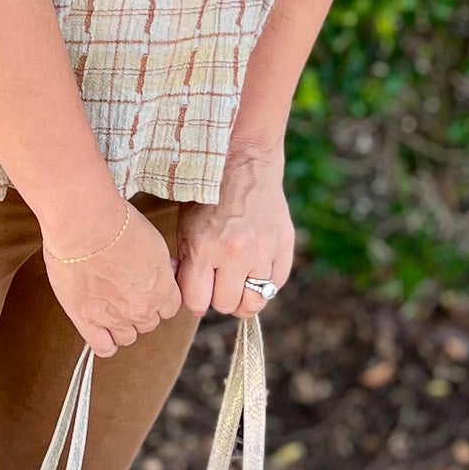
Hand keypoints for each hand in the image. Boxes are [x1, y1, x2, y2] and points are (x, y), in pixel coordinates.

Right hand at [43, 203, 182, 359]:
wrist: (86, 226)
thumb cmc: (118, 224)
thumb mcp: (154, 241)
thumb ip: (160, 266)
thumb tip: (165, 270)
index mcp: (162, 289)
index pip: (169, 308)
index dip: (157, 298)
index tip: (148, 289)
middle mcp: (142, 308)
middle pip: (148, 323)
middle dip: (139, 310)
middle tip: (123, 292)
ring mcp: (114, 318)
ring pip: (127, 337)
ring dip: (121, 326)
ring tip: (108, 307)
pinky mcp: (87, 320)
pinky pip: (102, 346)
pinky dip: (104, 343)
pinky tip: (100, 331)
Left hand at [176, 146, 295, 318]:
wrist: (243, 164)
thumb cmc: (208, 196)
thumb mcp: (185, 227)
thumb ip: (185, 263)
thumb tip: (185, 294)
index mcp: (203, 248)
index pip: (198, 302)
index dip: (196, 300)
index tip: (199, 291)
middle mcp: (234, 253)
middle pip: (226, 305)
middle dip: (220, 298)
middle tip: (219, 282)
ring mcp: (263, 251)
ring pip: (254, 302)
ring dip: (244, 296)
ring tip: (239, 281)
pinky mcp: (284, 246)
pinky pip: (275, 284)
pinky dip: (265, 282)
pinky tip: (256, 266)